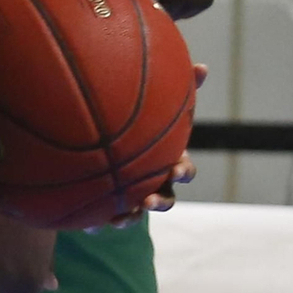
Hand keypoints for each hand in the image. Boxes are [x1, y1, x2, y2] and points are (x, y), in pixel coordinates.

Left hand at [88, 64, 206, 229]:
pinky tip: (90, 226)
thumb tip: (202, 66)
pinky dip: (99, 225)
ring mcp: (134, 199)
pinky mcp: (111, 210)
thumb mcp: (160, 109)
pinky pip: (105, 220)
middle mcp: (155, 184)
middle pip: (166, 199)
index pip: (184, 170)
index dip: (183, 171)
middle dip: (160, 202)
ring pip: (137, 215)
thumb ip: (179, 90)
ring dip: (131, 218)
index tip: (177, 169)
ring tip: (119, 220)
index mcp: (168, 162)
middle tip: (149, 201)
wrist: (111, 152)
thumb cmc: (144, 126)